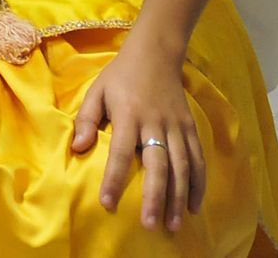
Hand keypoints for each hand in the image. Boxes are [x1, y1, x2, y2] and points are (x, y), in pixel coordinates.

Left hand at [70, 38, 205, 231]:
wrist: (155, 53)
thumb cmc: (121, 76)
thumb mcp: (97, 90)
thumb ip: (86, 119)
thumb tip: (78, 148)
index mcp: (128, 114)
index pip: (120, 151)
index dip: (114, 178)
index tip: (107, 203)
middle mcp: (154, 122)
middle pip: (157, 164)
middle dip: (155, 197)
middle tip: (150, 225)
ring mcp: (176, 126)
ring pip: (181, 166)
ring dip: (179, 197)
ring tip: (173, 224)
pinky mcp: (190, 127)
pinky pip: (197, 159)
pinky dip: (198, 184)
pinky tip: (194, 206)